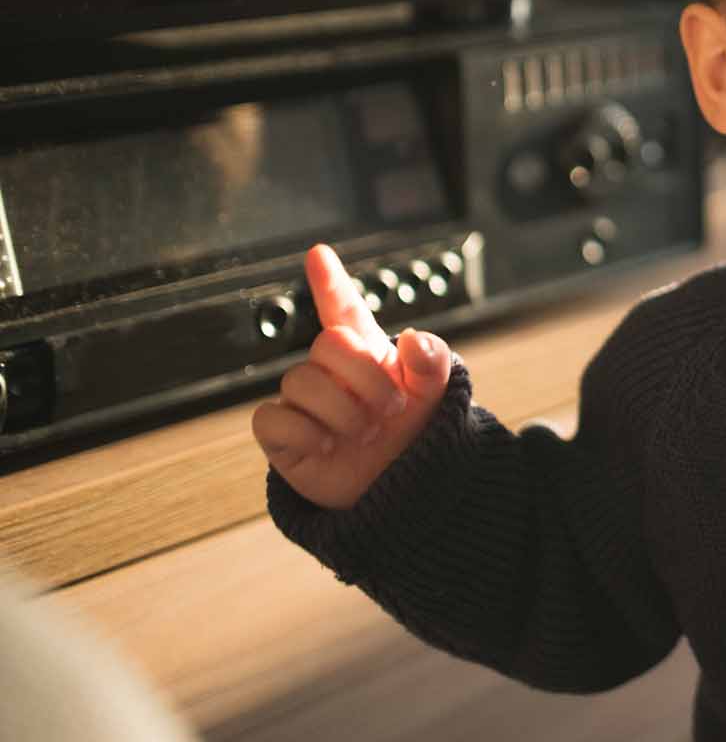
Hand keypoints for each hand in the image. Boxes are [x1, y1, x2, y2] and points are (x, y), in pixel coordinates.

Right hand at [251, 244, 453, 509]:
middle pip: (328, 345)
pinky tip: (327, 445)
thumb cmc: (414, 434)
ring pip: (300, 381)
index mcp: (367, 354)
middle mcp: (331, 372)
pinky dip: (304, 433)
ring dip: (342, 411)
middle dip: (365, 377)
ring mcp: (304, 403)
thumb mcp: (436, 395)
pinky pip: (272, 419)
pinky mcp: (284, 436)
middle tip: (390, 409)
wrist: (405, 488)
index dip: (330, 282)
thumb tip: (413, 339)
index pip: (343, 310)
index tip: (319, 253)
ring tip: (365, 432)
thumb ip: (432, 360)